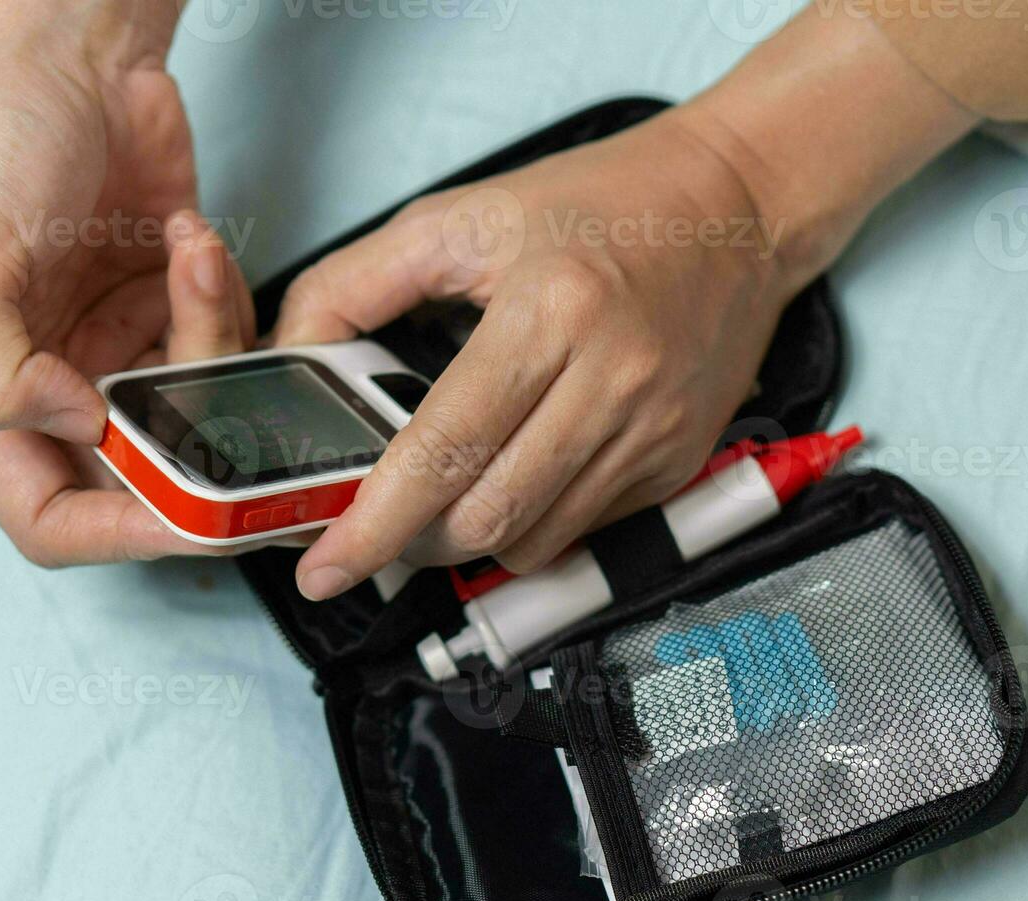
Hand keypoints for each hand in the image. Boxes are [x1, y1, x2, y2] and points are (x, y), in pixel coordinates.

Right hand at [0, 2, 257, 564]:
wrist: (75, 59)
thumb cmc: (0, 141)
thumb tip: (75, 429)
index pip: (50, 517)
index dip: (120, 534)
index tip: (192, 518)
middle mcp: (51, 388)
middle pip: (142, 479)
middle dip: (197, 443)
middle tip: (239, 407)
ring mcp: (116, 354)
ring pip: (196, 414)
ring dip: (209, 341)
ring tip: (189, 259)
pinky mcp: (168, 315)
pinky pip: (223, 350)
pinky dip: (221, 300)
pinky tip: (191, 241)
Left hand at [279, 7, 974, 599]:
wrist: (735, 209)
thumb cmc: (597, 204)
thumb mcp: (460, 217)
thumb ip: (355, 284)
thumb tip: (292, 359)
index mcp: (551, 310)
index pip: (445, 447)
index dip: (375, 523)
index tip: (324, 568)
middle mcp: (614, 381)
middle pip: (487, 516)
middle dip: (413, 541)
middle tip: (377, 523)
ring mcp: (654, 430)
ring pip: (533, 540)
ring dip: (469, 540)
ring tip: (443, 500)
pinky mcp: (677, 459)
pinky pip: (584, 529)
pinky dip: (530, 522)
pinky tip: (515, 476)